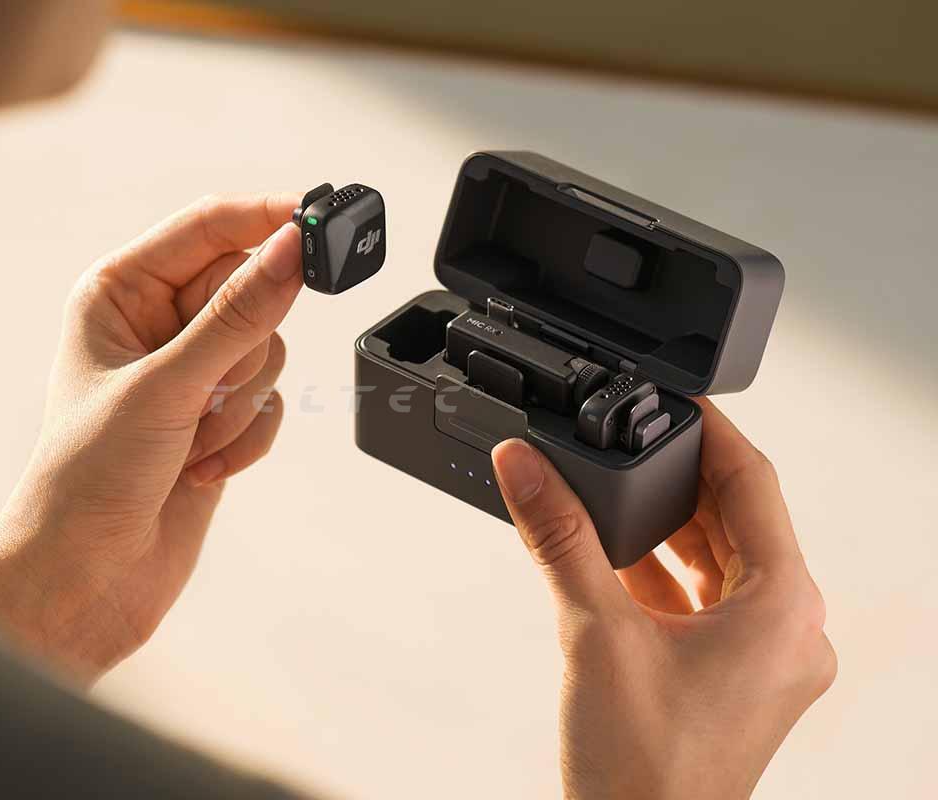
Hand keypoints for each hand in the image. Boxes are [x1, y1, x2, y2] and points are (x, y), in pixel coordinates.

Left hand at [0, 192, 303, 680]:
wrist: (86, 578)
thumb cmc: (87, 477)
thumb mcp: (167, 385)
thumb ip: (238, 315)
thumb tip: (292, 249)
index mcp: (120, 293)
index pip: (209, 227)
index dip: (265, 219)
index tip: (318, 222)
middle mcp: (156, 325)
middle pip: (250, 290)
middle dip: (239, 352)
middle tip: (209, 389)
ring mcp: (191, 374)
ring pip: (266, 351)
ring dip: (239, 405)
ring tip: (191, 442)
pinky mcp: (218, 418)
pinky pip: (269, 404)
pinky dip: (246, 439)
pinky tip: (203, 468)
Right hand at [491, 399, 835, 799]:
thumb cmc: (643, 773)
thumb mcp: (594, 632)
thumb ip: (558, 536)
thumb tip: (527, 464)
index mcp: (783, 611)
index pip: (755, 485)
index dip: (713, 431)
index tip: (675, 397)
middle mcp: (788, 633)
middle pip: (739, 522)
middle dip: (680, 480)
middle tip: (628, 439)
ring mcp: (764, 662)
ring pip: (721, 564)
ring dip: (668, 529)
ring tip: (614, 494)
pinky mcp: (732, 681)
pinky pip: (706, 604)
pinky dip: (664, 575)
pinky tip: (615, 559)